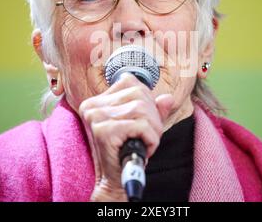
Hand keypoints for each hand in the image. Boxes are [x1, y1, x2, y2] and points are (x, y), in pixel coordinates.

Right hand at [78, 73, 174, 201]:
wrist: (115, 180)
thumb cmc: (126, 151)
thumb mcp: (141, 126)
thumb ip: (154, 109)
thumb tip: (168, 98)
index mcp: (96, 101)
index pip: (130, 82)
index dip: (146, 99)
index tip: (144, 120)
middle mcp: (92, 106)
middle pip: (139, 94)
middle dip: (153, 116)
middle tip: (148, 135)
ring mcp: (96, 117)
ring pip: (142, 109)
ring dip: (154, 129)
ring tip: (147, 143)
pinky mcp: (104, 131)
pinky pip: (142, 126)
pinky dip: (152, 140)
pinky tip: (145, 150)